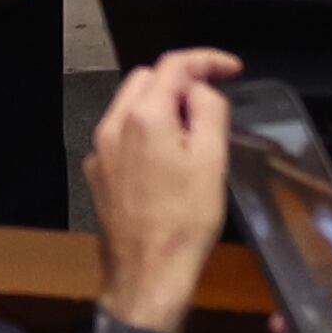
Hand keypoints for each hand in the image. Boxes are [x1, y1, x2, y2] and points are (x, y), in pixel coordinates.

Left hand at [85, 49, 241, 332]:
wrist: (147, 273)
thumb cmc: (186, 220)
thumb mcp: (212, 160)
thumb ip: (208, 111)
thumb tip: (200, 90)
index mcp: (143, 116)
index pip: (174, 65)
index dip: (207, 60)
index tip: (232, 69)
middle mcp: (113, 125)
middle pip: (146, 79)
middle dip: (180, 81)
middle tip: (212, 101)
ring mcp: (101, 150)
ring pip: (130, 105)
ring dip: (162, 105)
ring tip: (193, 129)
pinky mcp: (98, 173)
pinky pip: (122, 135)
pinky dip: (146, 131)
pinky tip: (167, 157)